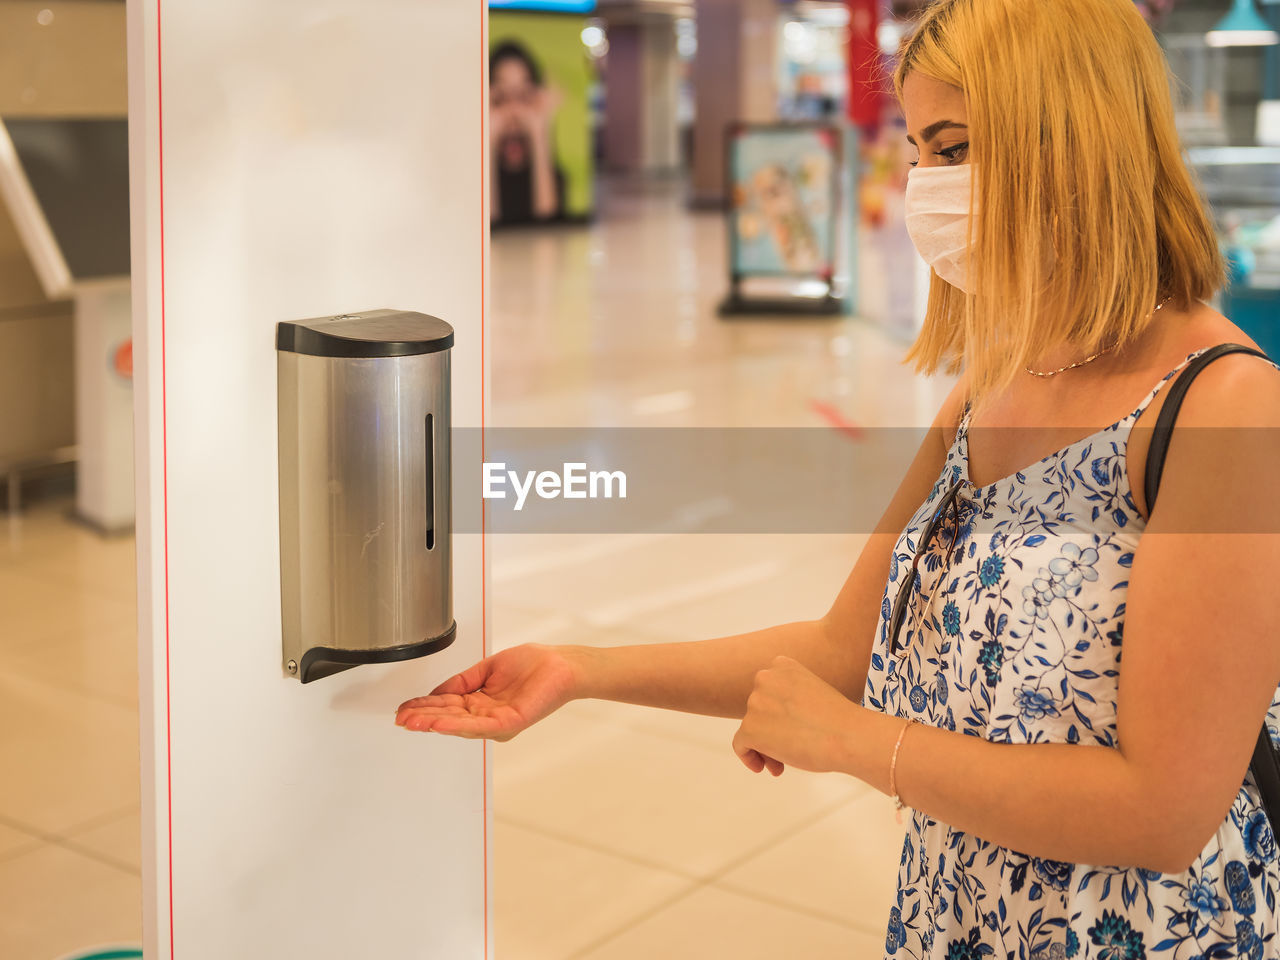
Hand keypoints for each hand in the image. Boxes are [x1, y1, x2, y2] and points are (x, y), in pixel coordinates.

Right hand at [395, 643, 579, 740]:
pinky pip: (479, 726)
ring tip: (412, 722)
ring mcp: (498, 722)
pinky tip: (438, 723)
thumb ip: (462, 681)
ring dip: (433, 723)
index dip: (423, 707)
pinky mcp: (509, 722)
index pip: (445, 707)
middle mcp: (487, 717)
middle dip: (422, 718)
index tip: (403, 708)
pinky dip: (455, 725)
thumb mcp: (487, 669)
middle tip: (400, 719)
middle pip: (448, 718)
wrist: (561, 665)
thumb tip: (436, 692)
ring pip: (459, 725)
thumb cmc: (534, 665)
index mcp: (480, 703)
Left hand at [731, 656, 858, 776]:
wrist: (848, 736)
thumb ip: (787, 699)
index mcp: (782, 665)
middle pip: (758, 711)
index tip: (793, 729)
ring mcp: (756, 702)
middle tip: (790, 752)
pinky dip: (749, 757)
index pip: (768, 692)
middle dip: (771, 732)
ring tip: (784, 764)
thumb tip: (768, 723)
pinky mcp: (750, 727)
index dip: (777, 713)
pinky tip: (765, 768)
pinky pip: (740, 745)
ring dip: (766, 747)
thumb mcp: (812, 692)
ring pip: (751, 730)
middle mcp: (765, 678)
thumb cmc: (839, 721)